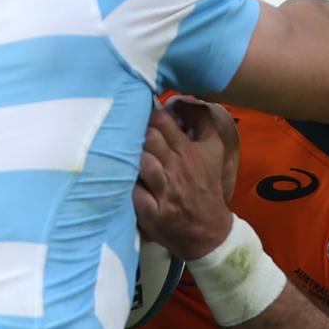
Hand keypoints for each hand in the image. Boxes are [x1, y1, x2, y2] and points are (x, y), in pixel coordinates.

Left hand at [133, 97, 237, 260]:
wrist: (209, 229)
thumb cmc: (205, 185)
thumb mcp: (213, 150)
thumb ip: (203, 121)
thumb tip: (186, 99)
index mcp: (186, 151)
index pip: (161, 122)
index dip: (146, 115)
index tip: (136, 113)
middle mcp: (175, 168)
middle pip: (148, 139)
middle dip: (134, 133)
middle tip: (122, 133)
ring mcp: (164, 192)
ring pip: (141, 164)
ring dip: (129, 158)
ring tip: (116, 155)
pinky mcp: (153, 213)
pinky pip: (134, 195)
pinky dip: (125, 187)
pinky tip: (117, 182)